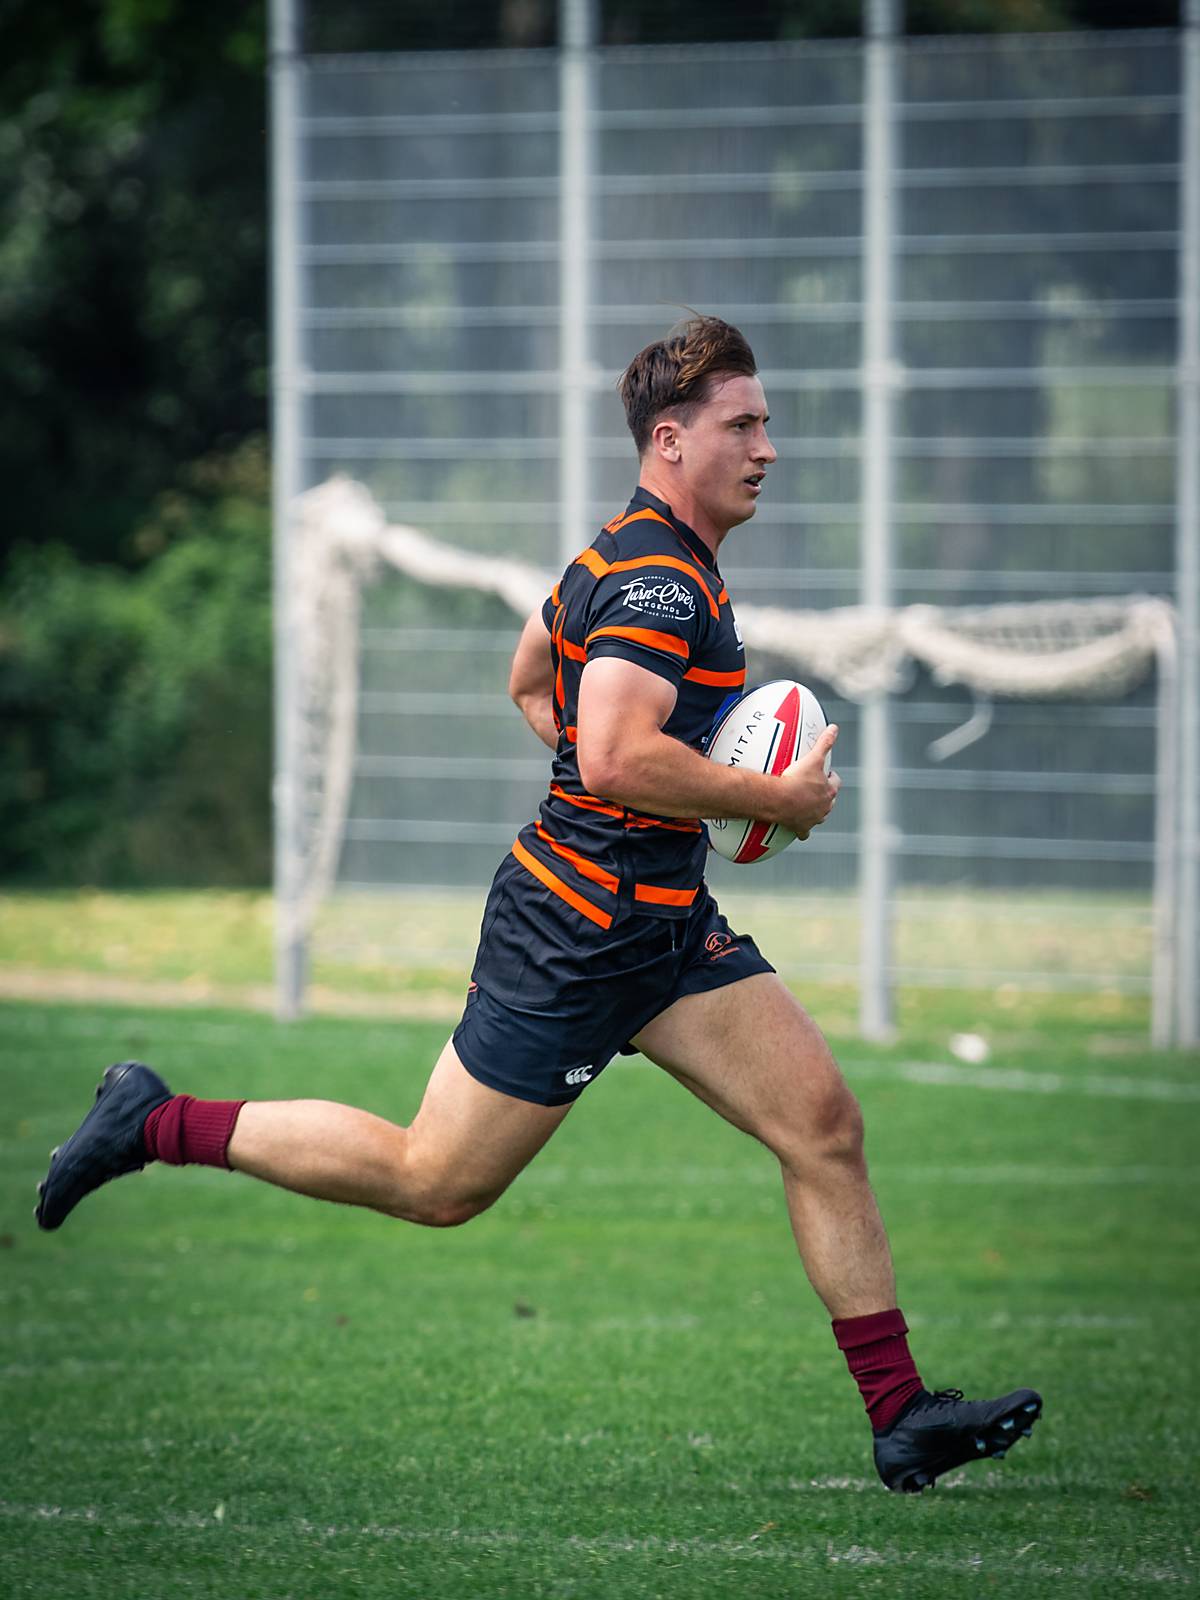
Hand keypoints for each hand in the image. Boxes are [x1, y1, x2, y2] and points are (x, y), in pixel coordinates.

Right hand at [774, 724, 840, 839]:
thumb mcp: (813, 758)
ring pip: (819, 815)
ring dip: (816, 810)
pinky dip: (802, 830)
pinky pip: (803, 832)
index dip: (831, 778)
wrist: (778, 800)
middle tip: (814, 788)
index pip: (835, 783)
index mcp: (829, 791)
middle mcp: (824, 807)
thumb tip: (834, 728)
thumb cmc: (796, 781)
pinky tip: (797, 828)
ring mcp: (813, 819)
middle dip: (825, 795)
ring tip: (807, 805)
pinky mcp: (801, 828)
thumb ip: (825, 742)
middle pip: (829, 801)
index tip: (825, 774)